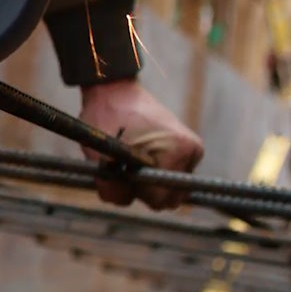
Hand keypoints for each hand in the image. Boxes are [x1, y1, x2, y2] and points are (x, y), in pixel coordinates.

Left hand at [78, 78, 203, 210]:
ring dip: (147, 183)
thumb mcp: (99, 157)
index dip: (135, 190)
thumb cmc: (105, 120)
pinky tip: (140, 156)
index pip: (159, 199)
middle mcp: (191, 153)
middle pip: (168, 199)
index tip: (122, 169)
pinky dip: (153, 174)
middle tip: (125, 166)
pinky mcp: (187, 150)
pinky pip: (170, 178)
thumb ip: (112, 189)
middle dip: (143, 189)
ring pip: (169, 191)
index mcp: (178, 152)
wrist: (114, 91)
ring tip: (130, 159)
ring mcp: (192, 152)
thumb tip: (126, 200)